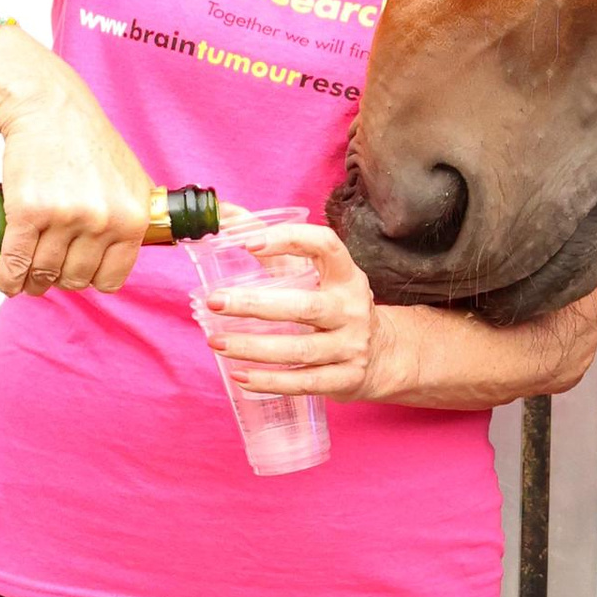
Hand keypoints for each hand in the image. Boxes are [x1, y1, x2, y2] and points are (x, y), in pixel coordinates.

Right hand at [0, 38, 157, 294]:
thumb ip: (137, 215)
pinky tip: (9, 281)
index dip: (92, 278)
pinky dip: (10, 278)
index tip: (81, 272)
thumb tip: (145, 244)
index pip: (111, 278)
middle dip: (61, 278)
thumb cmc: (88, 142)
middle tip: (51, 268)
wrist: (49, 109)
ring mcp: (65, 218)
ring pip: (45, 273)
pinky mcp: (29, 213)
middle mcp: (102, 221)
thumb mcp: (131, 178)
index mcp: (133, 218)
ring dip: (33, 280)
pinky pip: (16, 261)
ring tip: (29, 274)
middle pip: (76, 279)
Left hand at [193, 221, 392, 402]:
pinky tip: (239, 375)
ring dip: (253, 347)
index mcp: (346, 275)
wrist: (382, 355)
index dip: (288, 239)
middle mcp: (352, 309)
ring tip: (216, 341)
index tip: (247, 242)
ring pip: (299, 350)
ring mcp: (352, 347)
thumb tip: (224, 214)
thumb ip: (274, 248)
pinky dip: (269, 381)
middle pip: (305, 306)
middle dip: (255, 304)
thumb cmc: (334, 306)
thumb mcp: (316, 275)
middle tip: (214, 301)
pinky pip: (303, 382)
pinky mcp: (346, 379)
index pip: (325, 246)